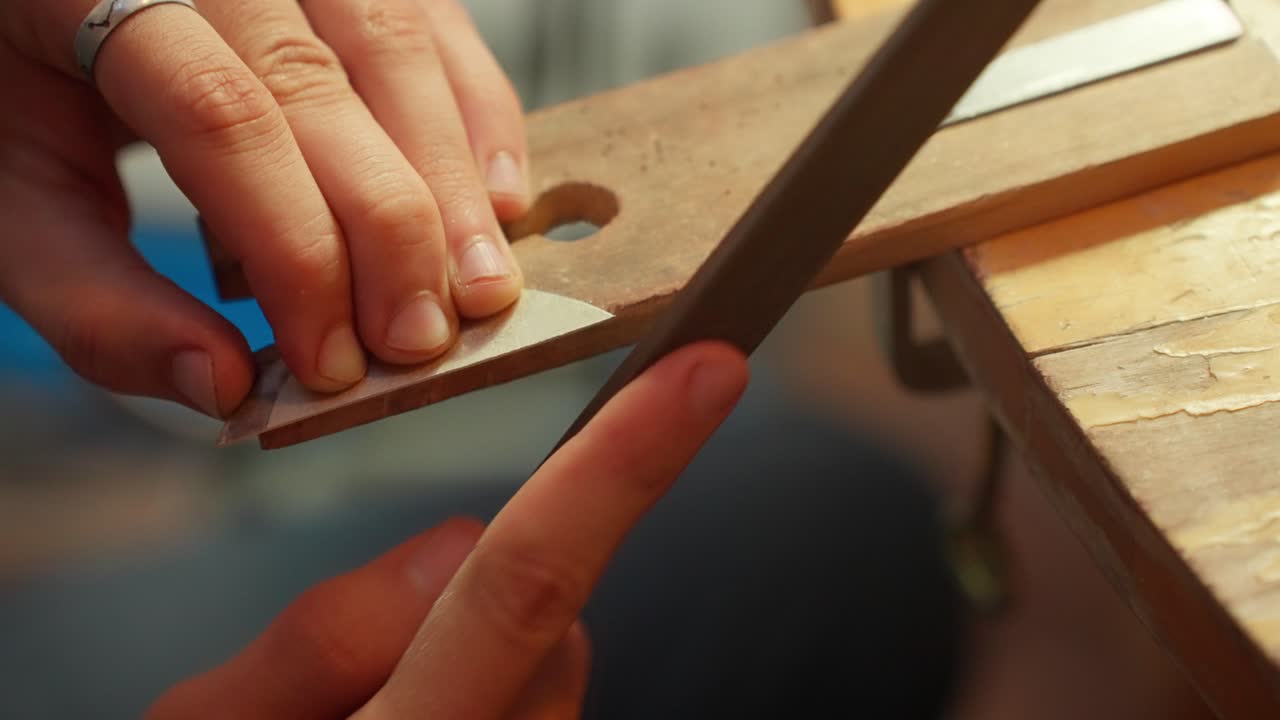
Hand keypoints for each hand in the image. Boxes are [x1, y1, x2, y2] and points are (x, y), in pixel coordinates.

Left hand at [0, 0, 528, 416]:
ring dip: (455, 182)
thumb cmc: (23, 97)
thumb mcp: (17, 200)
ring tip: (481, 287)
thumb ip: (95, 301)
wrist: (50, 9)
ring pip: (398, 48)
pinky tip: (502, 200)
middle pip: (324, 85)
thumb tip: (228, 384)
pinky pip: (439, 28)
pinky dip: (481, 115)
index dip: (295, 247)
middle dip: (391, 228)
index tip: (332, 360)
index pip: (222, 118)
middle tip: (422, 341)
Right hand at [147, 342, 749, 718]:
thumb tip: (450, 547)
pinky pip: (545, 708)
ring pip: (557, 668)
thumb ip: (324, 638)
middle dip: (485, 602)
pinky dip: (500, 695)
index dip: (620, 469)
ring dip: (489, 656)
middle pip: (553, 627)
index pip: (523, 586)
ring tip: (379, 717)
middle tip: (363, 671)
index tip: (702, 378)